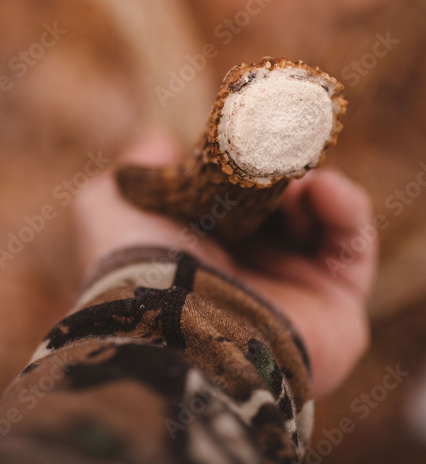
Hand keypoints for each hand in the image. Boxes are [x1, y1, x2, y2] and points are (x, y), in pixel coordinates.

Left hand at [74, 130, 377, 398]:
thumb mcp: (109, 206)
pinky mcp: (337, 309)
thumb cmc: (135, 266)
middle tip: (273, 142)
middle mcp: (247, 276)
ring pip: (321, 222)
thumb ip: (136, 169)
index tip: (243, 131)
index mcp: (199, 254)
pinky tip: (319, 185)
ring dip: (310, 183)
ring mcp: (294, 294)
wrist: (172, 332)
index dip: (241, 163)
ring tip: (290, 170)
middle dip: (279, 170)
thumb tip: (163, 141)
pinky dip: (344, 206)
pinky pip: (353, 245)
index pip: (233, 200)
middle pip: (282, 207)